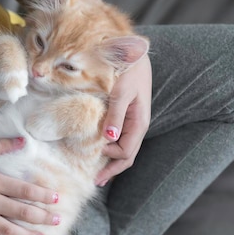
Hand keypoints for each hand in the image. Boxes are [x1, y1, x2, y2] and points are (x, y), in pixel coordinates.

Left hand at [95, 54, 151, 185]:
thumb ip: (115, 116)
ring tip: (98, 172)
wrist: (134, 53)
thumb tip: (109, 139)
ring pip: (125, 149)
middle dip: (112, 169)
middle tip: (95, 181)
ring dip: (112, 161)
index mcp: (139, 123)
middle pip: (128, 156)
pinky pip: (121, 139)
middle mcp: (138, 126)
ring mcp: (133, 122)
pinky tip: (102, 151)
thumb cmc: (128, 70)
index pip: (126, 152)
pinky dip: (112, 149)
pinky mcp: (127, 117)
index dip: (110, 158)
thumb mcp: (120, 92)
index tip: (94, 154)